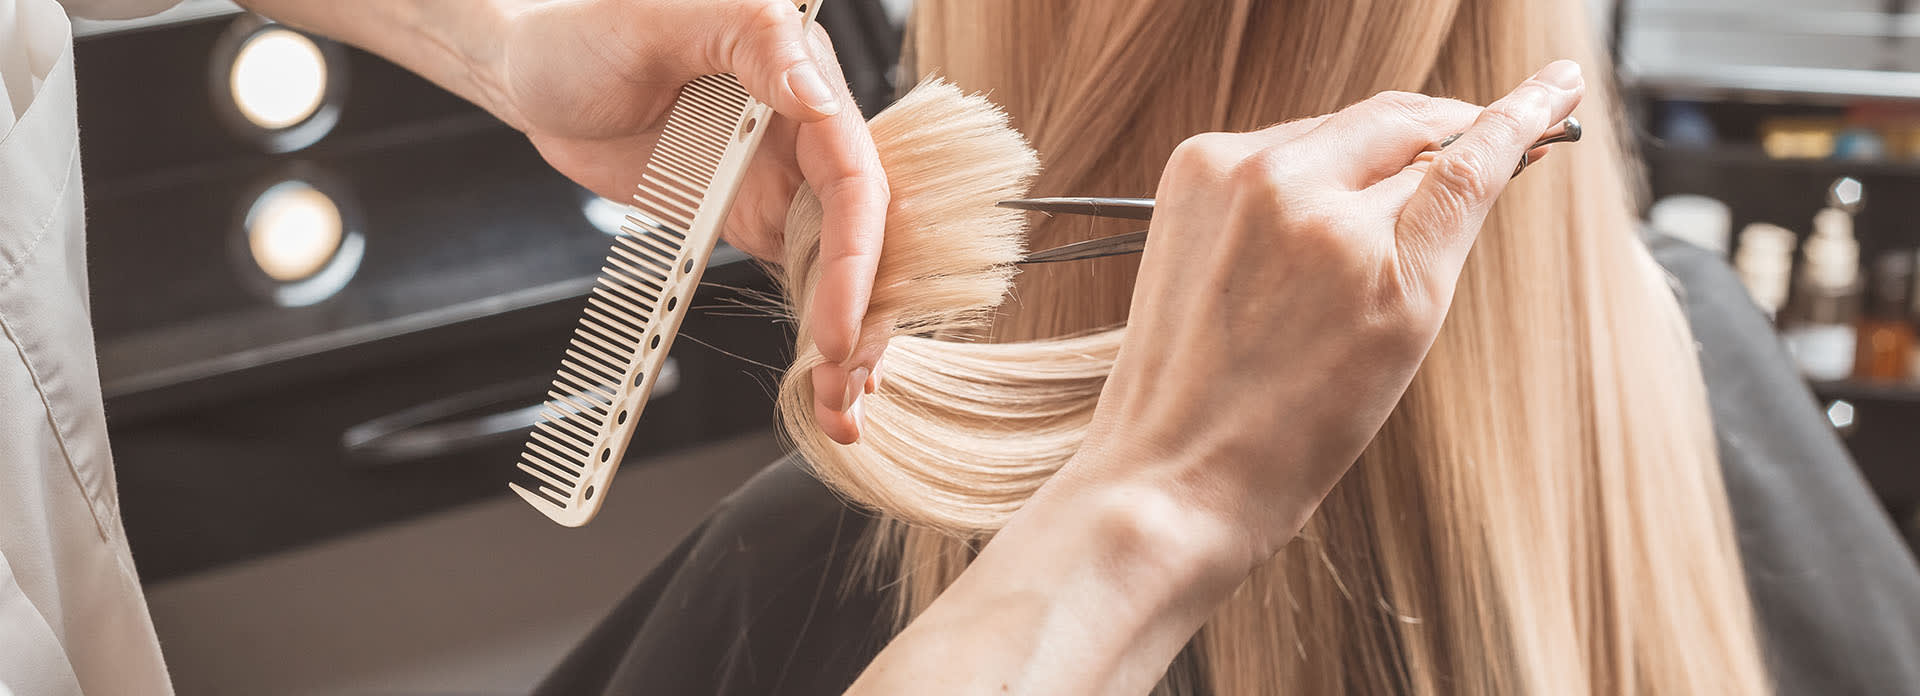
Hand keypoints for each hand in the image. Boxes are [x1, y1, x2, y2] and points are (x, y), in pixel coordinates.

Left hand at [489, 0, 888, 426]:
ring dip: (850, 336)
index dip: (857, 255)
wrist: (532, 73)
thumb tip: (816, 96)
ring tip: (843, 406)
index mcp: (800, 76)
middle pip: (865, 232)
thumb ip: (752, 42)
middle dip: (868, 312)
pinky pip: (799, 277)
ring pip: (843, 265)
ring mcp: (783, 180)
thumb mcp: (659, 23)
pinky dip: (815, 329)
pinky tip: (823, 381)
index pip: (853, 175)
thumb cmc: (584, 31)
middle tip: (850, 385)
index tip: (837, 325)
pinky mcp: (753, 218)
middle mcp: (806, 131)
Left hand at [1055, 60, 1586, 570]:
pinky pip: (1282, 144)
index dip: (1523, 113)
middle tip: (1490, 139)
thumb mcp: (1402, 338)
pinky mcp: (1191, 171)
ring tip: (1375, 226)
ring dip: (1376, 154)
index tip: (1558, 88)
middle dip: (1449, 130)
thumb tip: (1480, 156)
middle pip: (1403, 123)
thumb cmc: (1290, 432)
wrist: (1175, 471)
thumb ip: (1442, 234)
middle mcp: (1294, 191)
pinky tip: (1313, 223)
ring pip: (1343, 129)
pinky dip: (1312, 169)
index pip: (1467, 156)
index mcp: (1365, 250)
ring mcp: (1233, 174)